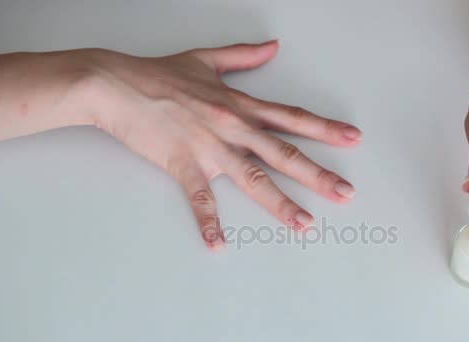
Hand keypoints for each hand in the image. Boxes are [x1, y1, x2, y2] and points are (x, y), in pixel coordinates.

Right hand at [58, 41, 360, 249]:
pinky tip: (219, 243)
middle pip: (284, 153)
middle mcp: (232, 127)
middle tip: (346, 193)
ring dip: (281, 204)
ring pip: (253, 179)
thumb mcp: (206, 59)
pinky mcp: (183, 163)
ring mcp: (209, 147)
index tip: (352, 139)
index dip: (325, 129)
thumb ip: (243, 56)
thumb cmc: (158, 74)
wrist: (116, 84)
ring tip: (305, 223)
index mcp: (240, 105)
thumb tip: (272, 47)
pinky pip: (200, 198)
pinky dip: (209, 222)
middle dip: (318, 174)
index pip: (291, 119)